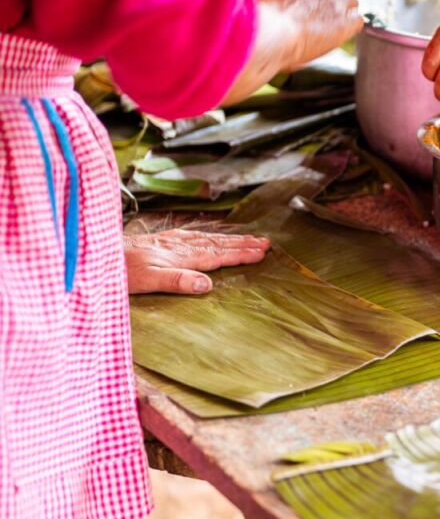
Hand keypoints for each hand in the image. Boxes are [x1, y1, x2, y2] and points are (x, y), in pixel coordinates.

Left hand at [125, 229, 270, 293]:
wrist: (94, 254)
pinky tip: (209, 235)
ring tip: (248, 237)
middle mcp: (177, 246)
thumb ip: (177, 281)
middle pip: (216, 244)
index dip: (240, 254)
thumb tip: (208, 284)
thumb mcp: (147, 281)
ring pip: (206, 238)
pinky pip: (192, 236)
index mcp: (179, 257)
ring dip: (229, 238)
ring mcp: (168, 242)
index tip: (261, 253)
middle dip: (242, 243)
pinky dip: (207, 235)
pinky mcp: (158, 241)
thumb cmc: (119, 272)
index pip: (216, 256)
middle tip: (265, 242)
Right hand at [222, 0, 361, 105]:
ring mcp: (336, 1)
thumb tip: (279, 4)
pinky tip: (342, 35)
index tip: (312, 1)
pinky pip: (358, 20)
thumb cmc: (261, 23)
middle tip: (329, 11)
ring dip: (347, 9)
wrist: (272, 34)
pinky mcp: (346, 20)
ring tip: (336, 24)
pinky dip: (352, 27)